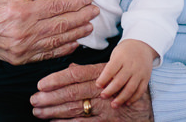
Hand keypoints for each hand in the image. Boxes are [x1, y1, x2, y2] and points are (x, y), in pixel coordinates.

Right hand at [0, 0, 99, 64]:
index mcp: (21, 11)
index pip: (56, 7)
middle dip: (81, 18)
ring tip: (89, 27)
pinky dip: (62, 49)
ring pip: (56, 41)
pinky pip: (46, 54)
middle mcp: (24, 32)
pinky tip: (74, 43)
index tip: (87, 0)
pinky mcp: (19, 58)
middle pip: (60, 24)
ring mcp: (22, 48)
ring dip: (76, 34)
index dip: (74, 3)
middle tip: (94, 12)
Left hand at [31, 63, 153, 120]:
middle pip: (72, 92)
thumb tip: (71, 68)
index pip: (75, 75)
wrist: (151, 102)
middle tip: (33, 100)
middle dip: (51, 97)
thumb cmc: (124, 84)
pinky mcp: (108, 121)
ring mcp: (106, 107)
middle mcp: (103, 89)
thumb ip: (89, 72)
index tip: (40, 84)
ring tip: (38, 111)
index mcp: (101, 73)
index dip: (57, 79)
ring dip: (54, 111)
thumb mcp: (110, 72)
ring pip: (76, 108)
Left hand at [96, 40, 156, 106]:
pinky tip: (126, 103)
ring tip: (114, 105)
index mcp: (121, 57)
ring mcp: (140, 72)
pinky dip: (133, 98)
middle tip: (103, 96)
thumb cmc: (125, 51)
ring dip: (121, 98)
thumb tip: (103, 85)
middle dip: (110, 90)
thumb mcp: (116, 54)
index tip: (97, 86)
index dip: (103, 79)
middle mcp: (131, 65)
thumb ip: (111, 68)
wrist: (142, 45)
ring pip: (130, 88)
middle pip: (120, 81)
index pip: (110, 70)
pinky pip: (140, 90)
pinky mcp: (146, 78)